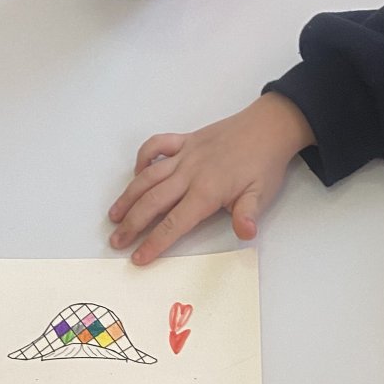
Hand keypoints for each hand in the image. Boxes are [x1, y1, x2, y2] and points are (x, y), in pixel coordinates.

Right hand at [109, 95, 314, 265]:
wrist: (269, 126)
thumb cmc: (264, 164)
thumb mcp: (261, 194)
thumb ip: (247, 215)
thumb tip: (245, 233)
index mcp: (207, 191)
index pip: (174, 223)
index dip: (154, 242)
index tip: (137, 258)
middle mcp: (190, 173)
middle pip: (153, 201)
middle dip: (132, 223)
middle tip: (116, 241)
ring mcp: (185, 154)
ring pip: (148, 176)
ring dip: (128, 196)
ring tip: (114, 215)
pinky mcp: (185, 140)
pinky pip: (156, 145)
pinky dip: (143, 158)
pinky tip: (137, 173)